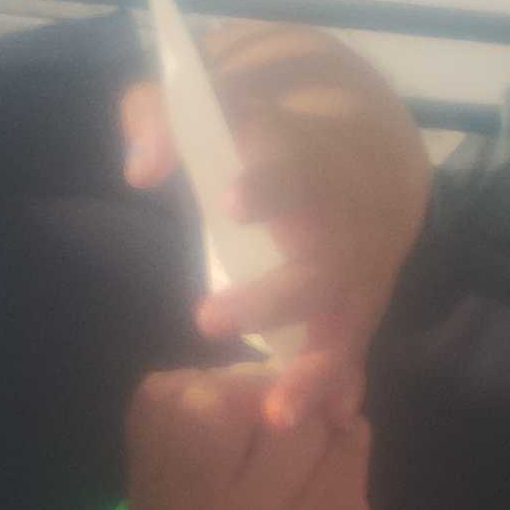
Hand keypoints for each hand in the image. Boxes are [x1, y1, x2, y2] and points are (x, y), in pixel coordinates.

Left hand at [122, 20, 433, 429]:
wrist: (367, 144)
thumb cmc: (266, 119)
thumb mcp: (212, 88)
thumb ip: (163, 116)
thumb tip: (142, 171)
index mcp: (310, 153)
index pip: (293, 162)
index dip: (268, 183)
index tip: (231, 202)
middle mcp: (344, 217)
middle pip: (323, 260)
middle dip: (274, 296)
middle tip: (208, 319)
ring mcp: (360, 266)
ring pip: (347, 319)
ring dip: (314, 366)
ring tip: (276, 412)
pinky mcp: (363, 302)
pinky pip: (356, 348)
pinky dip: (343, 384)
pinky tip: (327, 422)